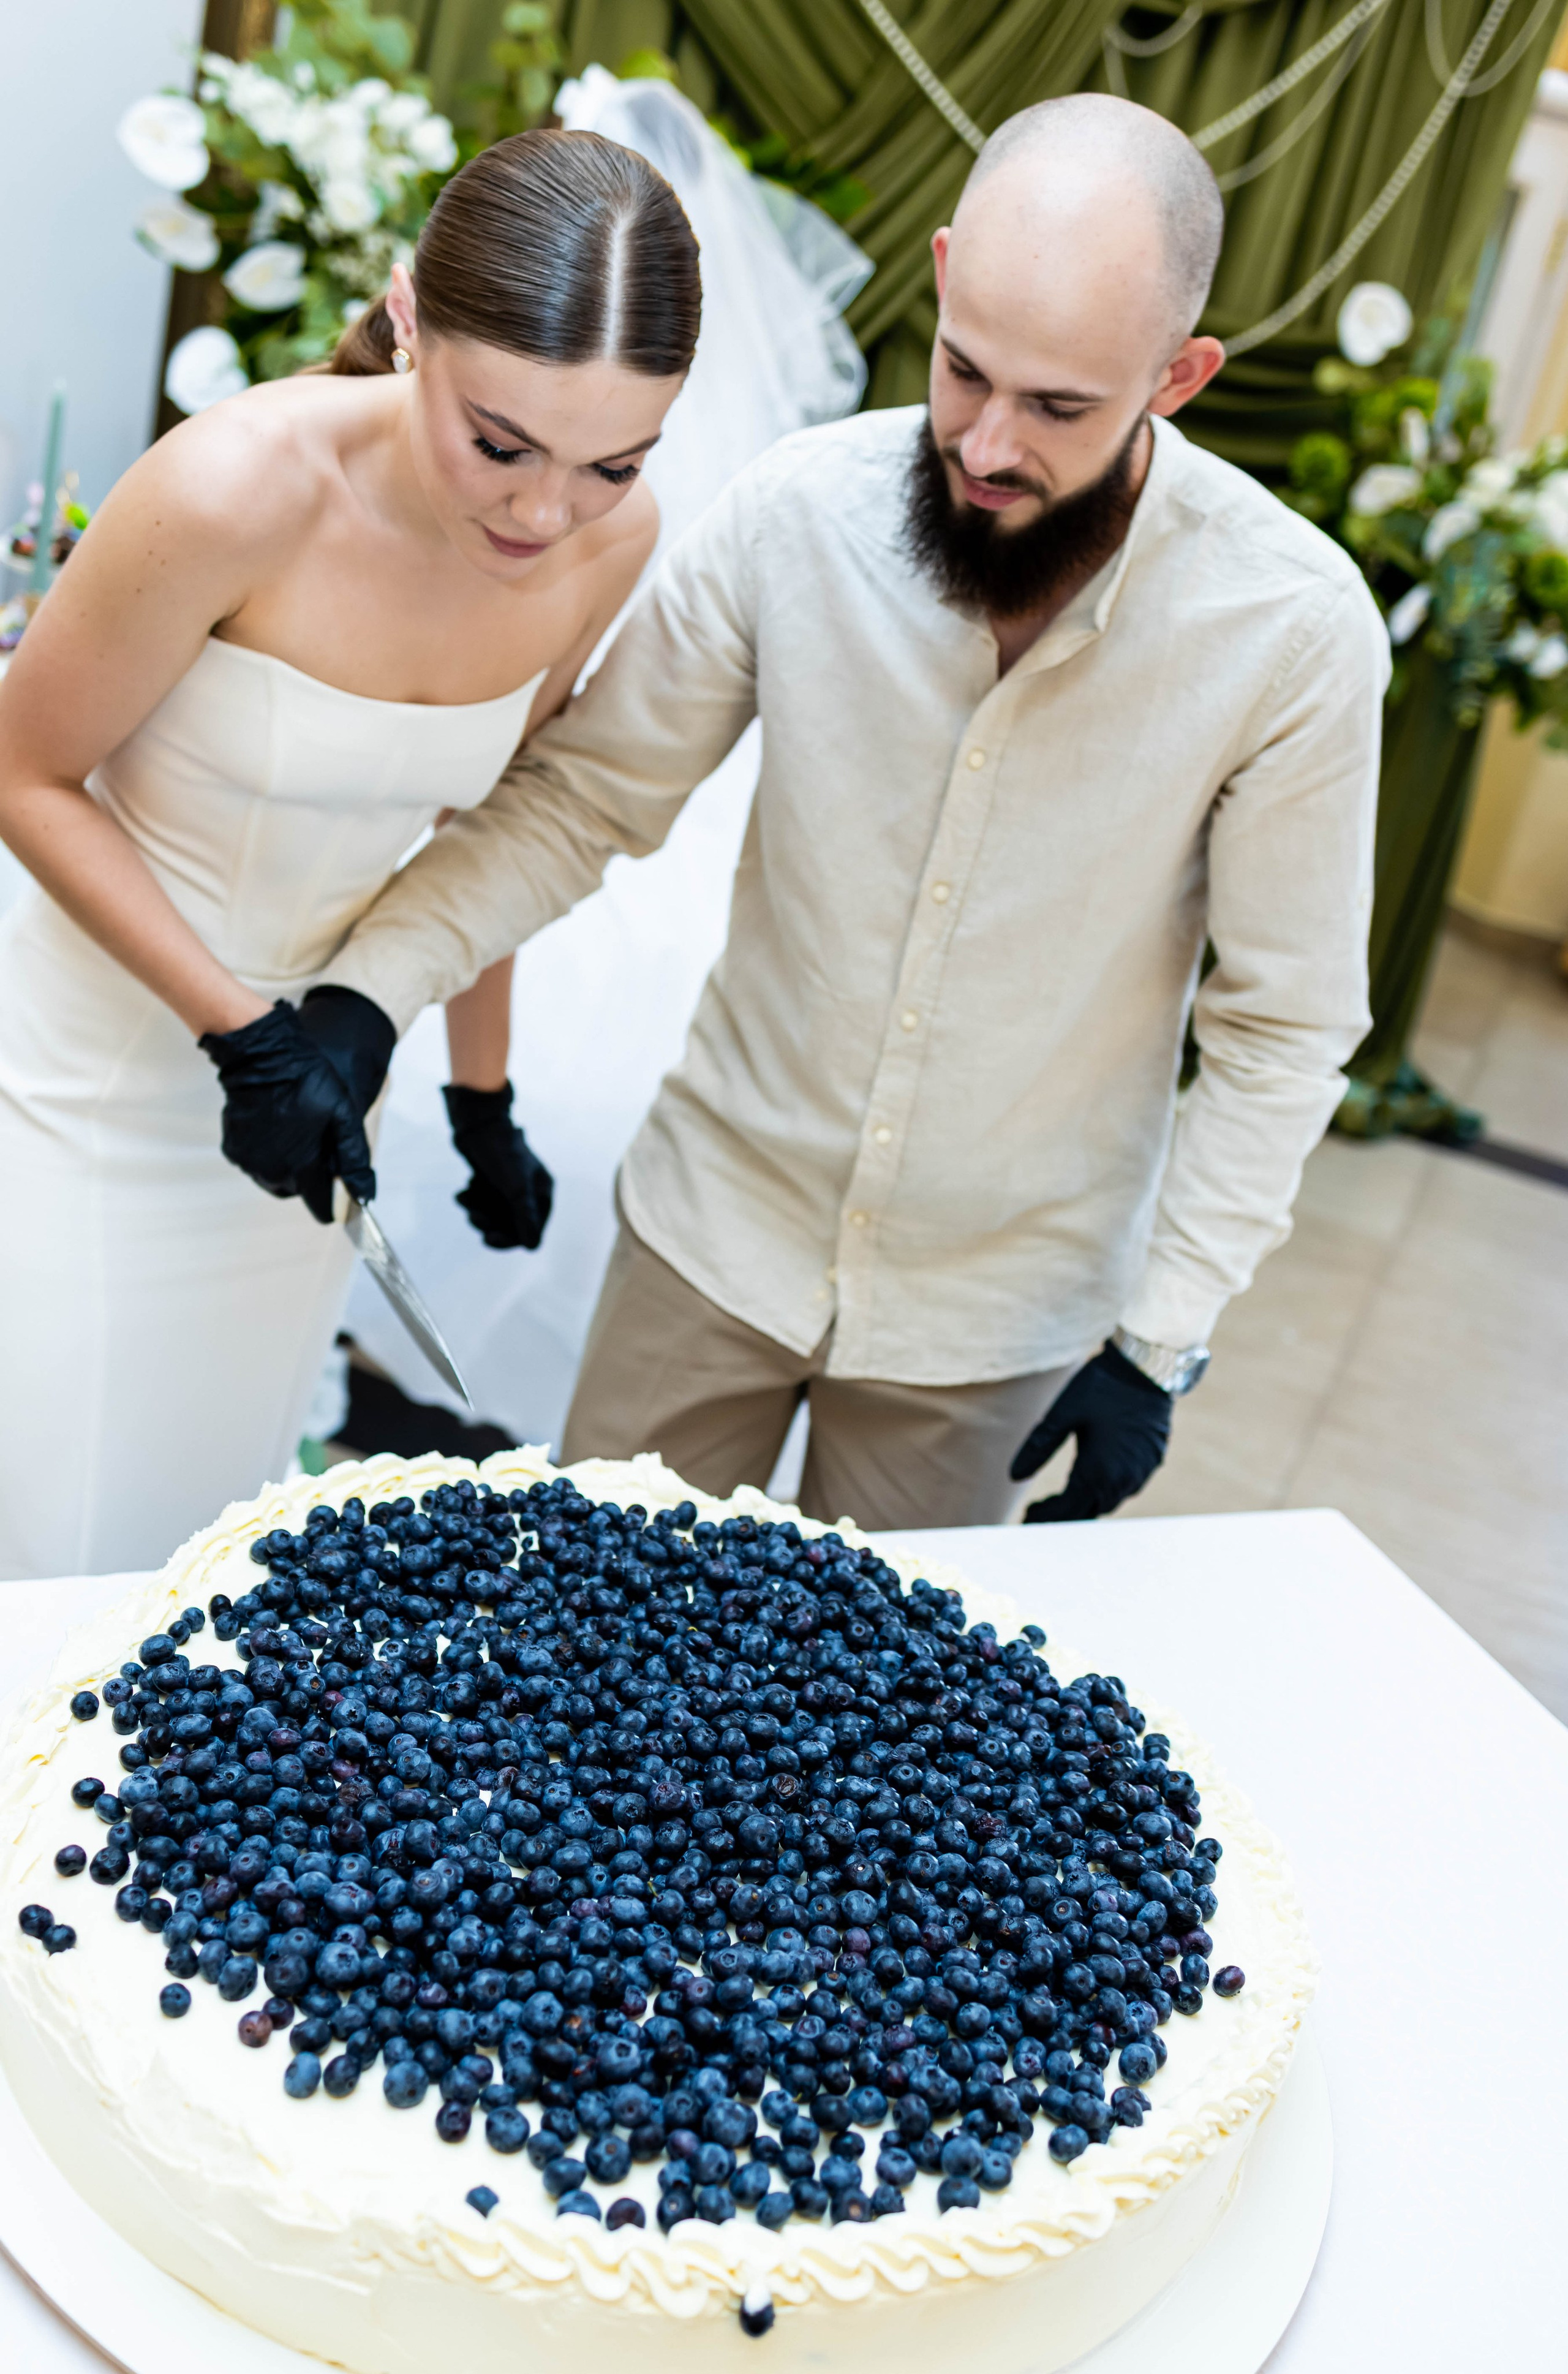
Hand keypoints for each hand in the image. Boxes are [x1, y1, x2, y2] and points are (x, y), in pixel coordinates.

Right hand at [200, 986, 394, 1222]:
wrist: (262, 1056)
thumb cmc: (307, 1082)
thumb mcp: (343, 1116)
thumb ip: (354, 1158)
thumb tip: (365, 1194)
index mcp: (302, 1167)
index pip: (319, 1206)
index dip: (332, 1202)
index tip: (338, 1193)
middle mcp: (272, 1171)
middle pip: (297, 1191)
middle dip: (309, 1176)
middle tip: (316, 1144)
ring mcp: (249, 1161)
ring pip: (274, 1178)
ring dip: (286, 1166)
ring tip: (295, 1133)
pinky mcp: (233, 1149)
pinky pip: (254, 1163)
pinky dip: (265, 1154)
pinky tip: (274, 1129)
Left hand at [443, 1081, 553, 1249]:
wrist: (477, 1123)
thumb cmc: (502, 1153)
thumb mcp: (515, 1188)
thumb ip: (525, 1217)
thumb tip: (533, 1248)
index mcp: (542, 1192)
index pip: (531, 1229)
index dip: (510, 1238)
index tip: (488, 1239)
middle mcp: (529, 1191)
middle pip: (510, 1224)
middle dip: (489, 1222)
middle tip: (473, 1217)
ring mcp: (510, 1186)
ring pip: (493, 1214)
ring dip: (476, 1211)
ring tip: (463, 1198)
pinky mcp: (492, 1181)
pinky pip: (483, 1202)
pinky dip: (471, 1200)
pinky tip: (461, 1192)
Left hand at [1010, 1342, 1171, 1521]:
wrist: (1146, 1368)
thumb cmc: (1101, 1387)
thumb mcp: (1062, 1414)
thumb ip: (1038, 1447)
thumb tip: (1014, 1475)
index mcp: (1098, 1472)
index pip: (1067, 1511)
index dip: (1046, 1517)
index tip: (1029, 1515)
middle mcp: (1122, 1480)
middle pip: (1088, 1511)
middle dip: (1064, 1514)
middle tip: (1040, 1508)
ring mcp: (1141, 1472)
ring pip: (1108, 1501)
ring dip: (1085, 1503)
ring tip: (1062, 1498)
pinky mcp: (1151, 1461)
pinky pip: (1125, 1488)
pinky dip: (1105, 1490)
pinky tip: (1092, 1479)